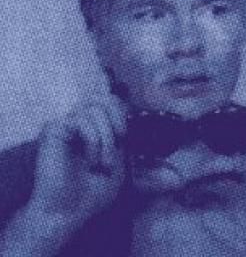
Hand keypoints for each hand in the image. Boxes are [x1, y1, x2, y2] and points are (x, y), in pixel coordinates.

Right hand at [27, 96, 126, 229]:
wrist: (67, 212)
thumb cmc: (91, 191)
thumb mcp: (118, 162)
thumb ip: (121, 137)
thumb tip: (127, 112)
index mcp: (94, 127)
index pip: (111, 100)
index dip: (122, 115)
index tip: (123, 140)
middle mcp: (79, 121)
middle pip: (104, 97)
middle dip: (117, 120)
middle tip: (118, 142)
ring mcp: (66, 124)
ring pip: (95, 109)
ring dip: (106, 138)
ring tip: (102, 163)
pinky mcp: (53, 129)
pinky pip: (81, 120)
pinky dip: (93, 141)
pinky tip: (90, 160)